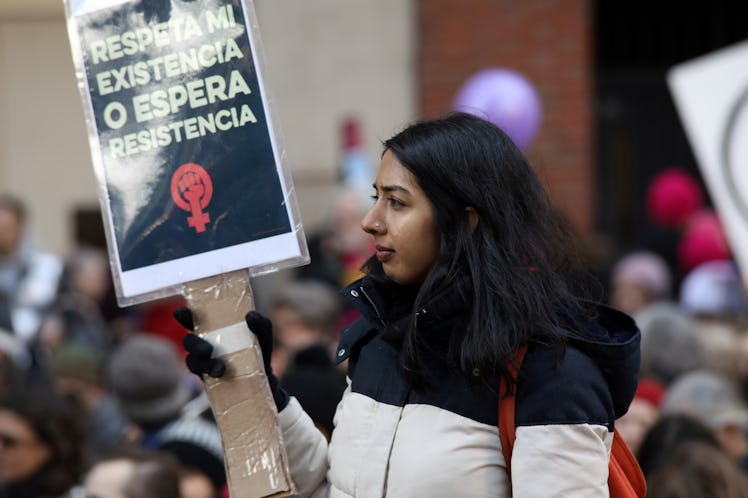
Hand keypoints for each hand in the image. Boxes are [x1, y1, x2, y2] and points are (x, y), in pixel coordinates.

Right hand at [172, 307, 288, 410]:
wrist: (265, 376)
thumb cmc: (260, 347)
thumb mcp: (264, 333)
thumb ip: (260, 323)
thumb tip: (249, 317)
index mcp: (214, 327)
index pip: (194, 319)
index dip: (184, 315)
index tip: (180, 313)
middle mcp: (205, 343)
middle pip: (189, 341)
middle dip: (193, 344)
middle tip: (207, 350)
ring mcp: (205, 361)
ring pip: (193, 361)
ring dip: (205, 364)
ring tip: (221, 369)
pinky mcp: (208, 378)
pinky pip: (201, 377)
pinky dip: (208, 375)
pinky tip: (220, 377)